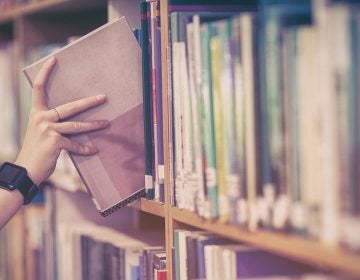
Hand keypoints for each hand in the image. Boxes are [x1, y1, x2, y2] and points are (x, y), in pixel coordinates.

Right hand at [15, 57, 108, 185]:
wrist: (26, 170)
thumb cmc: (36, 150)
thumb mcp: (40, 132)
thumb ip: (52, 123)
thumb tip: (72, 118)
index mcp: (37, 113)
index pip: (39, 88)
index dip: (45, 72)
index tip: (54, 59)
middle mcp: (41, 118)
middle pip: (70, 106)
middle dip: (89, 102)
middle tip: (103, 97)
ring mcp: (48, 130)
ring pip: (77, 125)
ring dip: (94, 125)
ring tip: (107, 123)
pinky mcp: (55, 143)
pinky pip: (75, 145)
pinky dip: (85, 149)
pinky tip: (94, 150)